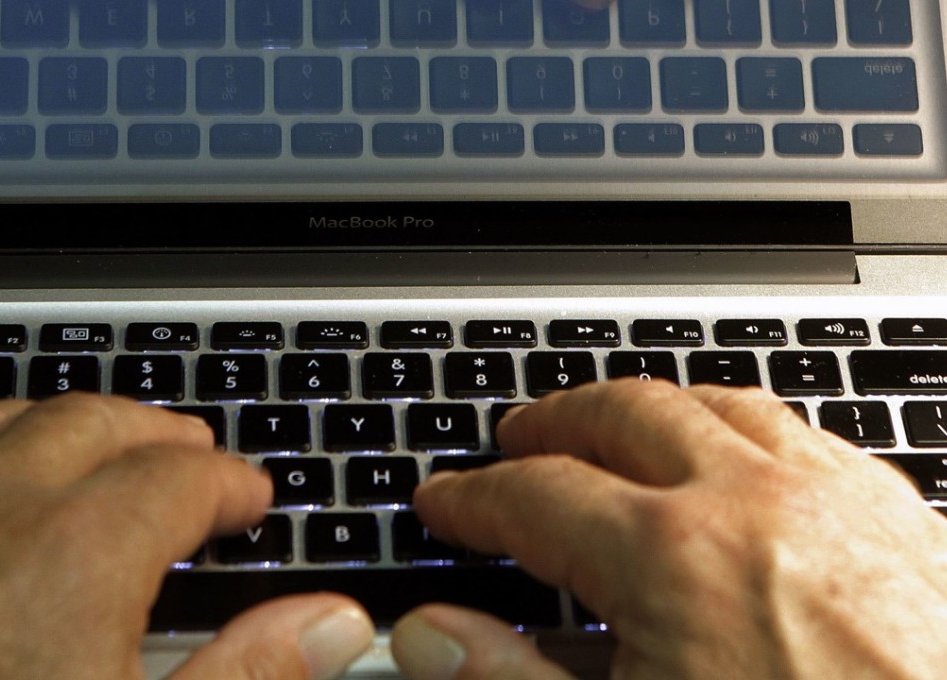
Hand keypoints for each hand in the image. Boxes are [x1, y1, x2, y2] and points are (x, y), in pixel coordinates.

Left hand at [0, 394, 372, 679]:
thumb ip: (247, 673)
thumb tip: (331, 625)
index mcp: (76, 554)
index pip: (184, 476)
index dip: (232, 482)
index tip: (251, 499)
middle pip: (96, 423)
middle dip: (158, 434)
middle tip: (193, 458)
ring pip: (1, 420)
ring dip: (67, 425)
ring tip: (100, 448)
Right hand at [392, 380, 946, 678]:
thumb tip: (433, 636)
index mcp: (674, 559)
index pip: (534, 494)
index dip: (474, 497)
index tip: (446, 501)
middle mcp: (757, 502)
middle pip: (626, 413)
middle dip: (557, 419)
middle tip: (519, 436)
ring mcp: (839, 502)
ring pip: (723, 404)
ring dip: (654, 410)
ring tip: (618, 428)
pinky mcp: (903, 522)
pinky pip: (809, 437)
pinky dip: (748, 432)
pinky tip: (742, 460)